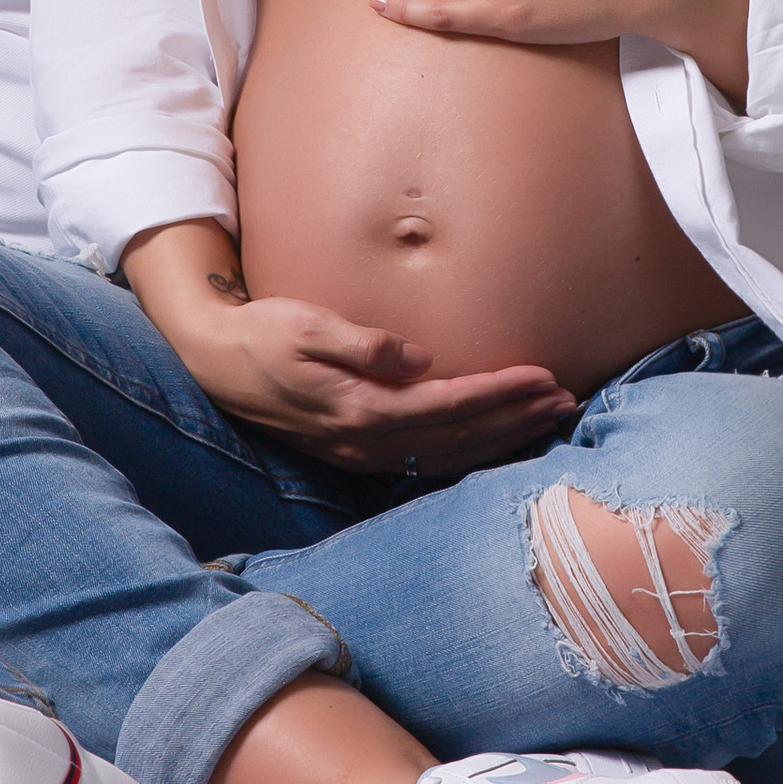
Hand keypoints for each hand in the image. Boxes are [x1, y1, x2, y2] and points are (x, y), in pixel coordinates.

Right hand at [117, 220, 576, 477]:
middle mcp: (366, 442)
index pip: (448, 406)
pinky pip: (428, 460)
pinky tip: (496, 439)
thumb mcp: (306, 323)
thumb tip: (415, 359)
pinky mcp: (358, 452)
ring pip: (449, 456)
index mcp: (359, 409)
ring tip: (547, 418)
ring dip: (502, 439)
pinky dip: (470, 451)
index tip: (542, 376)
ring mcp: (362, 454)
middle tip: (567, 400)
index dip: (499, 393)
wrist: (216, 362)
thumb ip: (361, 343)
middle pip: (459, 438)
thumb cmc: (263, 332)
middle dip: (516, 420)